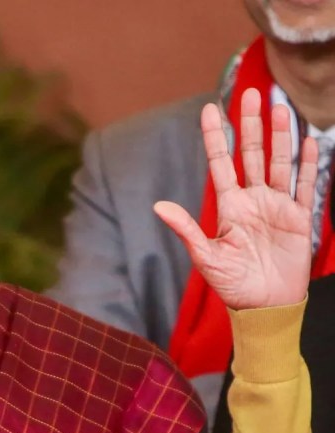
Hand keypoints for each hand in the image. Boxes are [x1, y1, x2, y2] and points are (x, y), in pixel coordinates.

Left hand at [154, 88, 317, 309]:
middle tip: (251, 92)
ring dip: (280, 135)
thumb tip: (157, 206)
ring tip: (279, 106)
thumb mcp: (205, 257)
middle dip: (250, 124)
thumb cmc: (232, 284)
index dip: (215, 136)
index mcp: (228, 206)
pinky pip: (305, 185)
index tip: (210, 108)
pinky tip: (308, 141)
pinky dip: (308, 164)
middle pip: (251, 153)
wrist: (264, 306)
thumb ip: (186, 229)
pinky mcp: (299, 218)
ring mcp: (277, 207)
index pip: (220, 162)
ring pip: (279, 162)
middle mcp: (252, 200)